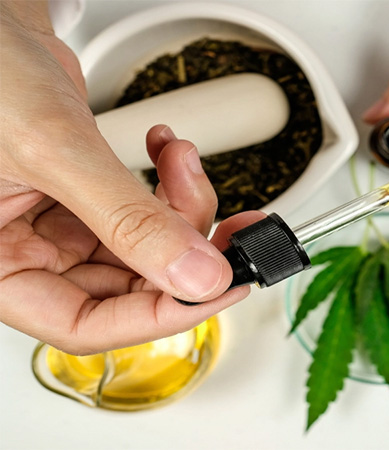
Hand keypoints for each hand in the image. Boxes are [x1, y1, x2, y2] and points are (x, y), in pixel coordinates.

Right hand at [0, 2, 256, 354]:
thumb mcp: (53, 149)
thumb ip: (128, 220)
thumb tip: (197, 276)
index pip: (88, 323)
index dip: (161, 313)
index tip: (220, 286)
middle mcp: (25, 253)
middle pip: (128, 285)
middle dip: (186, 251)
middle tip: (231, 227)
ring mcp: (58, 224)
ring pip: (146, 246)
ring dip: (182, 207)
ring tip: (182, 161)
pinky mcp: (86, 194)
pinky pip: (144, 209)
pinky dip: (170, 183)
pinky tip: (169, 151)